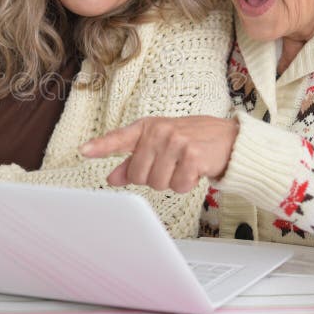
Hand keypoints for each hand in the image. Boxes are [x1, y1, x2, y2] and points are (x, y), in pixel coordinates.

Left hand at [79, 116, 239, 192]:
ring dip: (172, 182)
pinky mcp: (192, 155)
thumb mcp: (161, 145)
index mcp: (148, 127)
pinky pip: (178, 186)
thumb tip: (112, 177)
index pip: (120, 138)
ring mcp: (175, 142)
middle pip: (137, 175)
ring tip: (184, 166)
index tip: (84, 150)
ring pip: (157, 183)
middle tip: (170, 165)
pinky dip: (187, 184)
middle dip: (153, 178)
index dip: (101, 146)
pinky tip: (195, 170)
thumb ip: (134, 160)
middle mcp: (159, 132)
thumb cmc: (192, 141)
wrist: (230, 139)